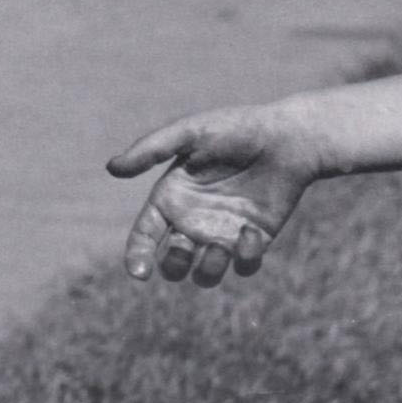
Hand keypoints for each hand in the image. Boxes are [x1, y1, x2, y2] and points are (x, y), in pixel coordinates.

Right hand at [107, 105, 322, 286]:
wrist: (289, 136)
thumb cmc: (237, 128)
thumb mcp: (190, 132)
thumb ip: (152, 149)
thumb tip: (111, 168)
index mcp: (171, 198)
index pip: (144, 236)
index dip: (136, 257)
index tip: (139, 272)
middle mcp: (193, 221)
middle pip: (172, 263)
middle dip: (172, 264)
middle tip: (184, 246)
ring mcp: (224, 233)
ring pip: (205, 274)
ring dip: (208, 269)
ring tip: (219, 247)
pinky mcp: (255, 240)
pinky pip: (244, 266)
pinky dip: (246, 257)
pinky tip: (252, 231)